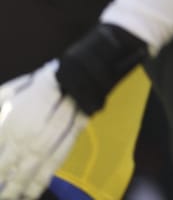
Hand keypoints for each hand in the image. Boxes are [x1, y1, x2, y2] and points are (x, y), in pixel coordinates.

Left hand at [0, 63, 85, 199]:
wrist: (73, 76)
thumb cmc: (37, 83)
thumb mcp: (7, 94)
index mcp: (7, 126)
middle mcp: (22, 138)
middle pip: (6, 167)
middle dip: (3, 182)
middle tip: (1, 195)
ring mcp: (43, 142)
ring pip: (27, 172)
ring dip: (17, 188)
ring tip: (12, 197)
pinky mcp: (62, 144)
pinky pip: (50, 167)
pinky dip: (40, 181)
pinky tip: (33, 192)